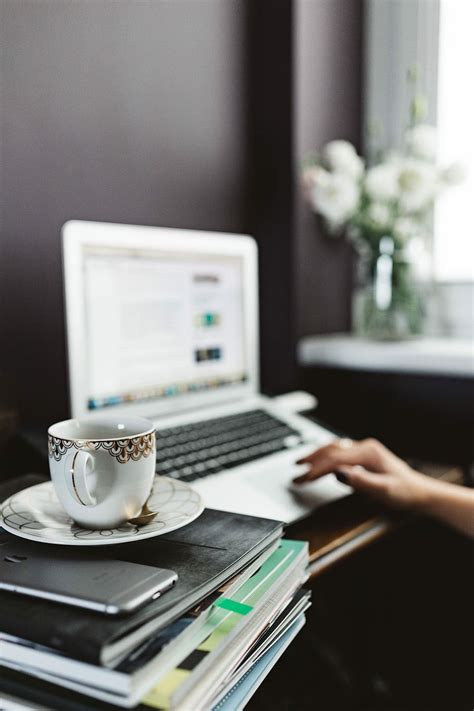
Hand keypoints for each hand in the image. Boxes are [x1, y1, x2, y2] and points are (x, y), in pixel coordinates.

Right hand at [293, 438, 428, 510]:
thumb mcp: (385, 491)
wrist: (421, 492)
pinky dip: (324, 456)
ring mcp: (364, 449)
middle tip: (295, 472)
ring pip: (333, 448)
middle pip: (331, 449)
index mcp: (368, 453)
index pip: (335, 459)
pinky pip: (339, 451)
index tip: (302, 480)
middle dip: (311, 461)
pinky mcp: (363, 455)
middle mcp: (364, 447)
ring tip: (300, 464)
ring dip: (315, 455)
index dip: (316, 470)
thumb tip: (340, 473)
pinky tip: (318, 461)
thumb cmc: (406, 493)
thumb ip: (362, 482)